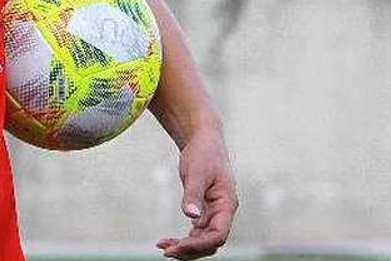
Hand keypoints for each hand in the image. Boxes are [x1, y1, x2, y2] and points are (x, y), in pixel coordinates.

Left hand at [156, 133, 237, 259]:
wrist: (203, 141)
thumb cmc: (203, 154)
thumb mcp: (196, 173)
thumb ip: (193, 194)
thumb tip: (191, 216)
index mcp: (227, 204)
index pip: (218, 235)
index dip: (198, 245)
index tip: (177, 247)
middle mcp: (224, 212)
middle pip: (211, 243)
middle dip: (190, 250)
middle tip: (165, 251)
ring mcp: (215, 213)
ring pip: (204, 240)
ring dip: (186, 247)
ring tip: (163, 246)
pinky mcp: (206, 211)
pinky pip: (197, 233)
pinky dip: (185, 239)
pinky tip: (168, 241)